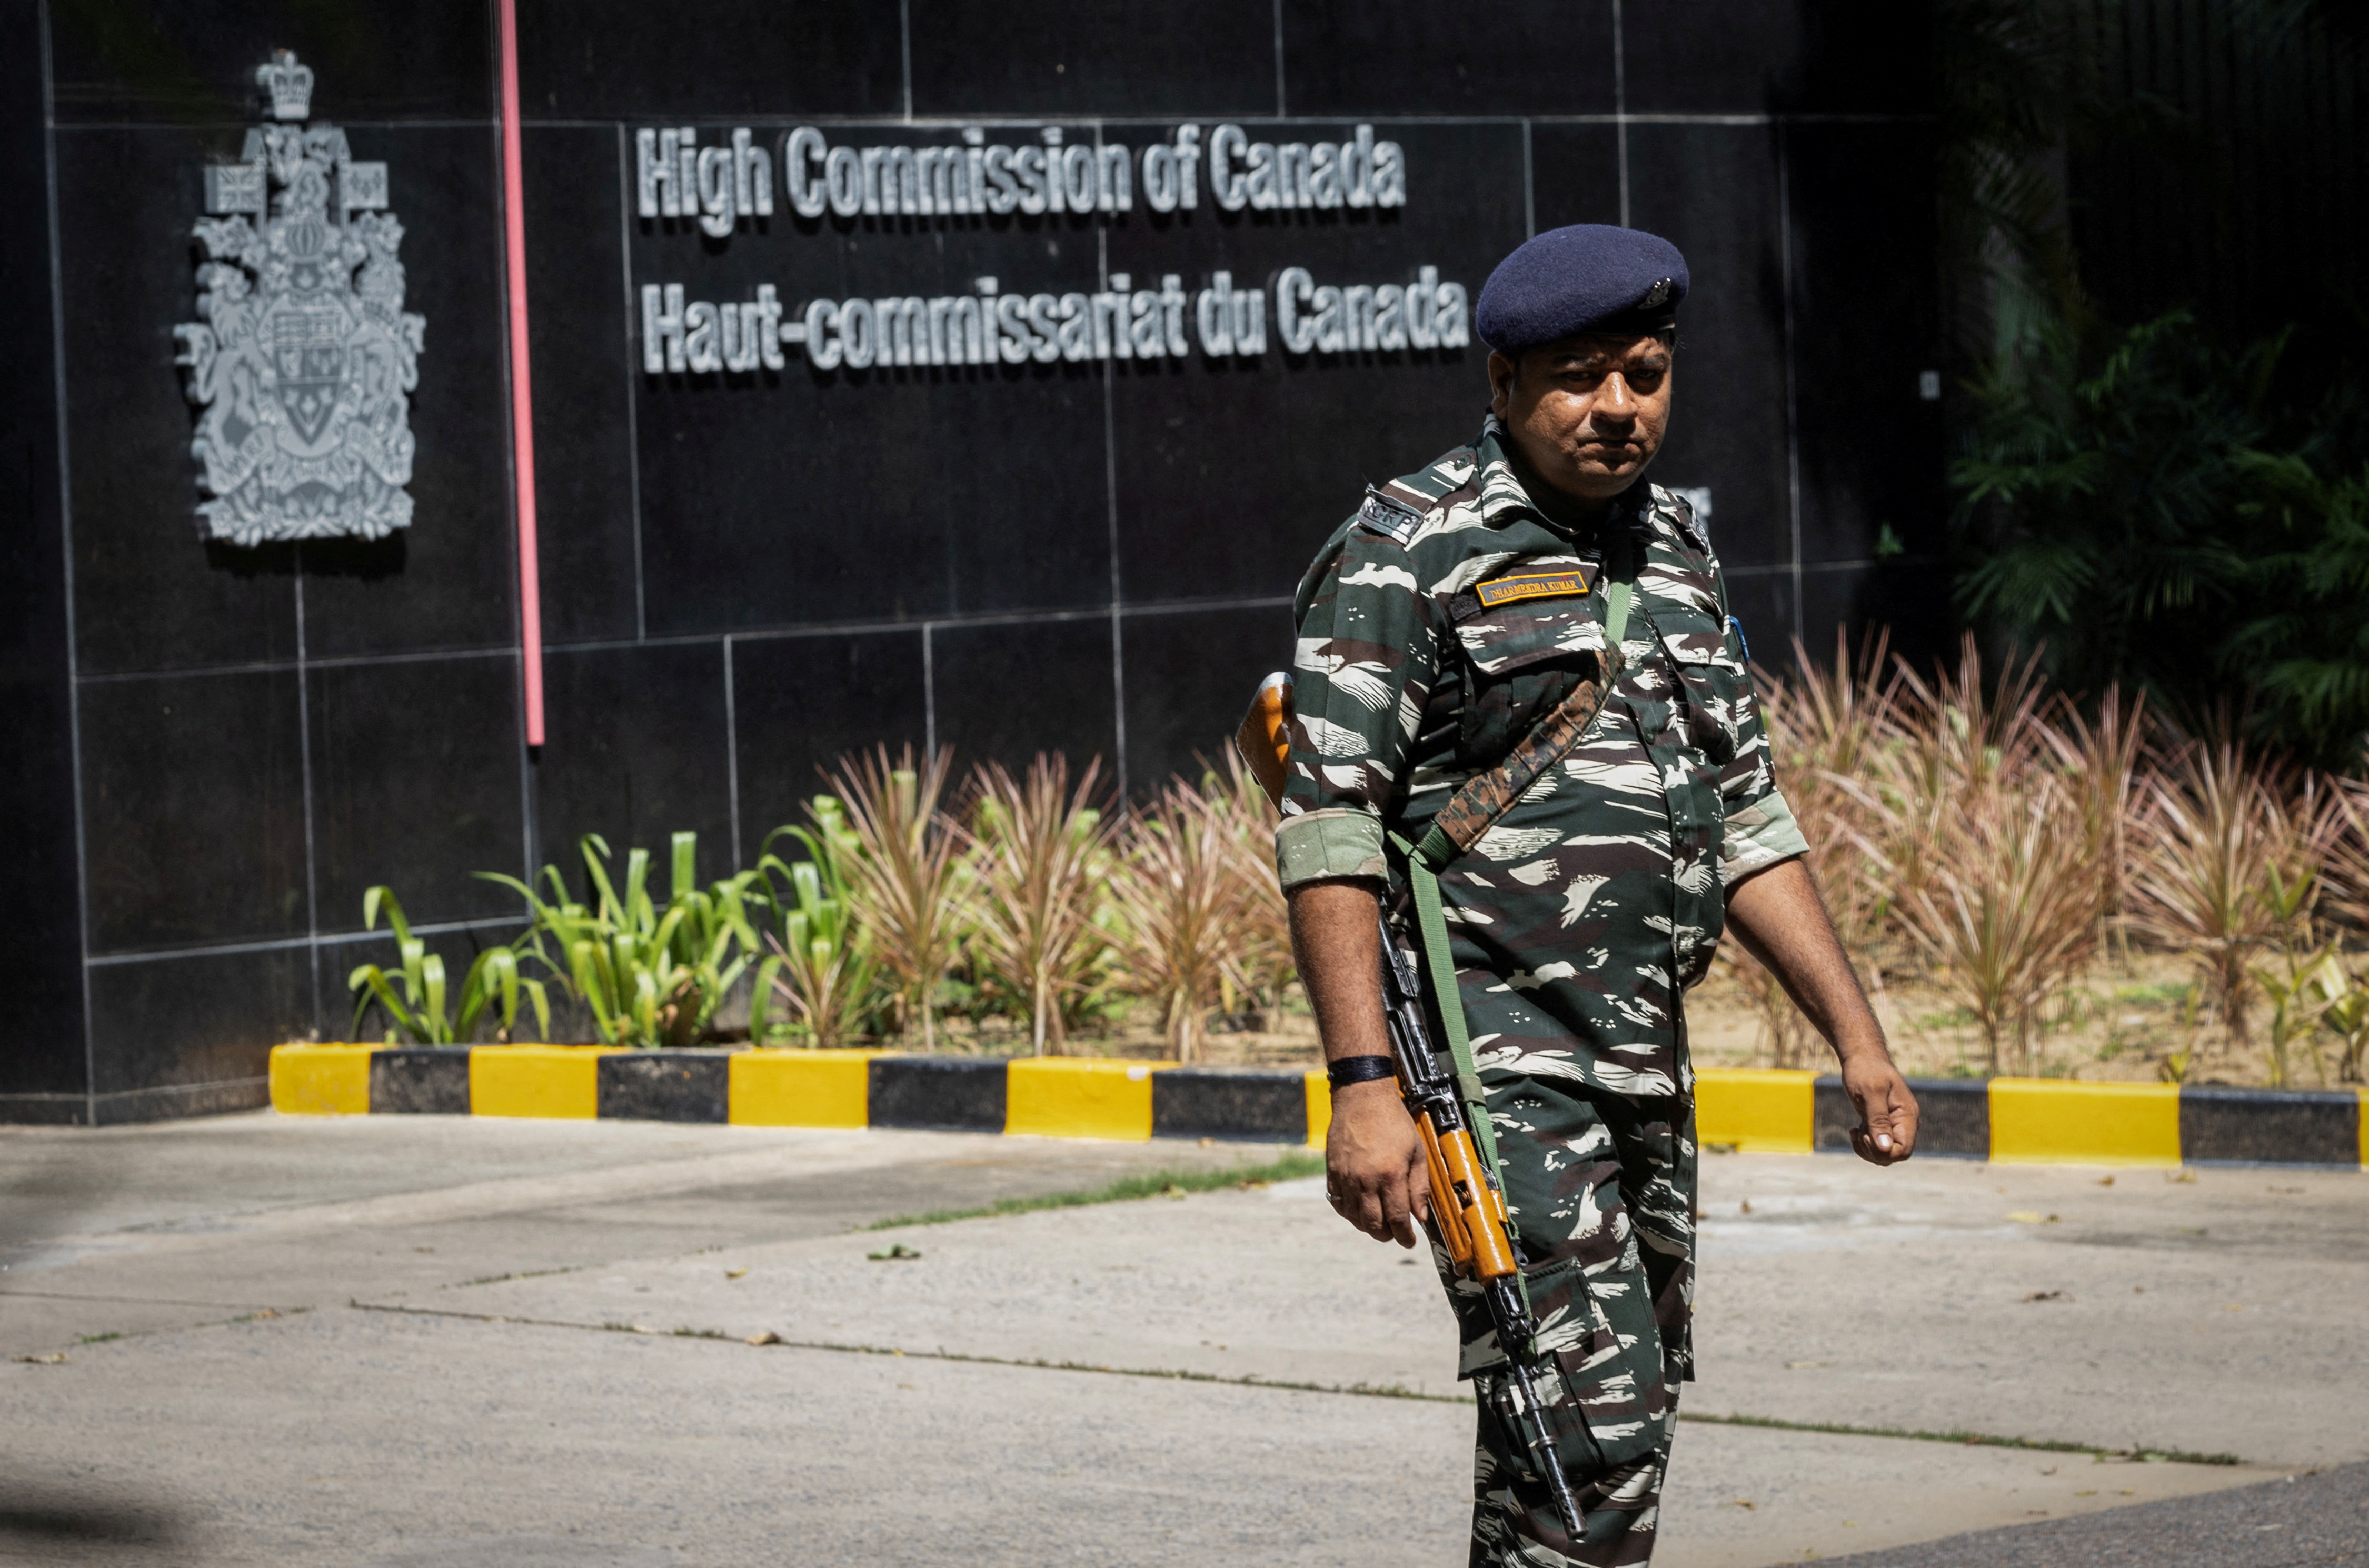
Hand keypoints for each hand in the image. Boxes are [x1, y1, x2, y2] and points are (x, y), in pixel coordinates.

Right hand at [1325, 1081, 1430, 1245]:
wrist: (1362, 1097)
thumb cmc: (1393, 1121)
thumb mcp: (1416, 1151)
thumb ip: (1419, 1186)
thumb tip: (1421, 1216)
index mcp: (1390, 1175)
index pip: (1398, 1218)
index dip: (1405, 1236)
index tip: (1410, 1241)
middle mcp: (1366, 1179)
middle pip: (1373, 1224)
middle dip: (1386, 1235)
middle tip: (1395, 1234)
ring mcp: (1346, 1176)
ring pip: (1354, 1217)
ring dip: (1367, 1226)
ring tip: (1379, 1223)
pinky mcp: (1333, 1171)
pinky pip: (1338, 1202)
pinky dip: (1349, 1212)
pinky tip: (1359, 1210)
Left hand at [1839, 1051, 1918, 1164]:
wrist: (1861, 1056)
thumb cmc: (1866, 1070)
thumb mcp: (1871, 1093)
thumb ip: (1878, 1120)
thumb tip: (1885, 1148)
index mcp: (1908, 1116)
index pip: (1903, 1151)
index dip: (1883, 1152)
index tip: (1865, 1135)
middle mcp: (1904, 1123)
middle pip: (1894, 1155)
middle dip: (1873, 1152)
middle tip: (1858, 1133)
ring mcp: (1893, 1124)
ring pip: (1885, 1153)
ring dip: (1867, 1149)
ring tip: (1856, 1131)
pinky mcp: (1882, 1124)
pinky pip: (1877, 1145)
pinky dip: (1864, 1143)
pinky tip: (1855, 1130)